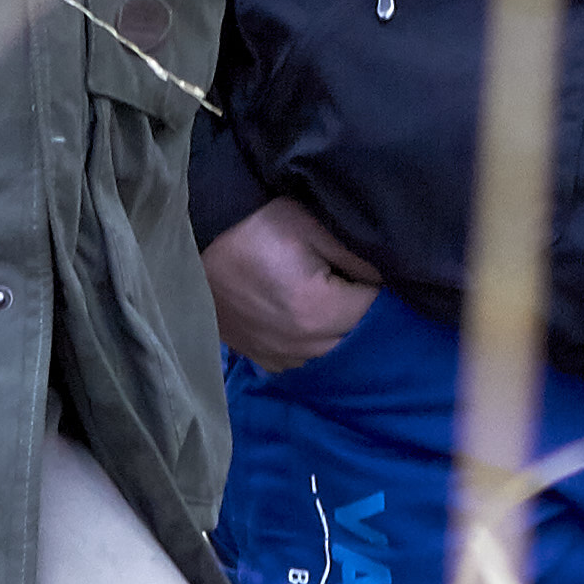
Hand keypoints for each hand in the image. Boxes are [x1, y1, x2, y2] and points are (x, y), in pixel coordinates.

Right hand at [208, 197, 381, 370]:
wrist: (195, 237)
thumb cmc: (255, 224)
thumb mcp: (311, 225)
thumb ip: (356, 255)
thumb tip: (388, 275)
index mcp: (317, 311)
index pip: (374, 308)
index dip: (377, 285)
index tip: (369, 268)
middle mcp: (299, 345)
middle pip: (355, 336)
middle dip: (361, 310)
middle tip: (351, 280)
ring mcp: (277, 356)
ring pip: (329, 352)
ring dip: (338, 329)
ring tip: (328, 296)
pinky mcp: (259, 357)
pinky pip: (301, 358)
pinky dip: (311, 342)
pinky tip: (306, 316)